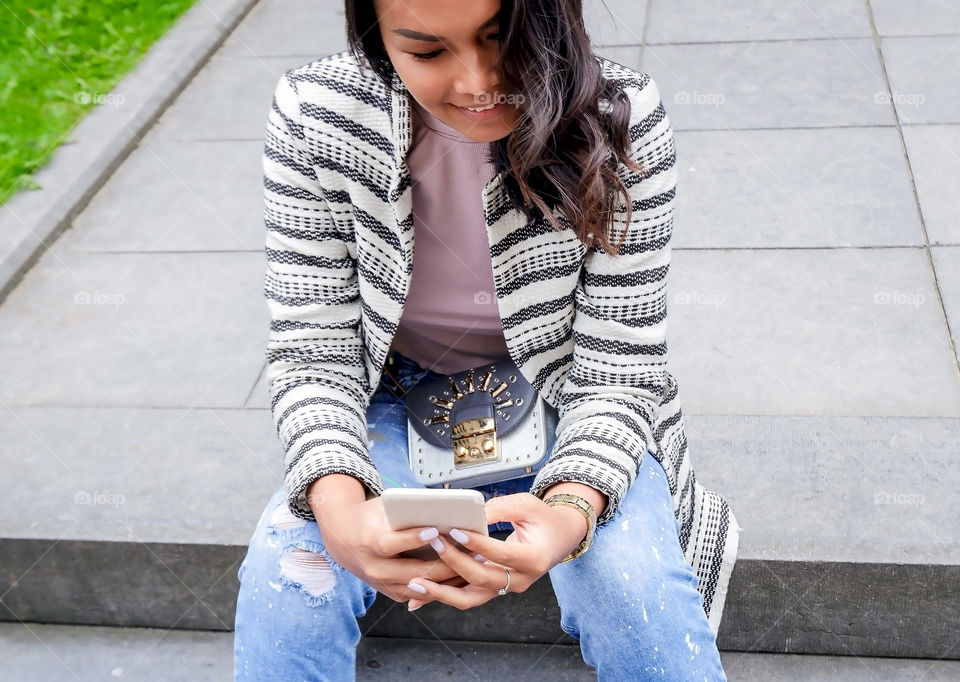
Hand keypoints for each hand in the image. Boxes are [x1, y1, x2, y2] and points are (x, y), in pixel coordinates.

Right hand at [313, 494, 462, 603]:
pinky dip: (442, 586)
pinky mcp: (392, 593)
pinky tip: (463, 576)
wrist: (344, 539)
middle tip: (470, 553)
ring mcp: (383, 584)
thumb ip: (406, 510)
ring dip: (449, 579)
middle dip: (445, 563)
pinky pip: (422, 594)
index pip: (392, 544)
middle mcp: (374, 568)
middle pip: (414, 571)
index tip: (435, 531)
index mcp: (370, 542)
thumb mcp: (381, 508)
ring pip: (422, 587)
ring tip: (473, 565)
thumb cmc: (370, 517)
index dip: (413, 538)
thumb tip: (441, 508)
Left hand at [405, 492, 587, 610]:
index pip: (501, 555)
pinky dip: (442, 595)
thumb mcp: (528, 505)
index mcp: (534, 560)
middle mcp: (520, 581)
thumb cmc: (543, 519)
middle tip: (434, 543)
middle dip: (454, 562)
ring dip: (441, 593)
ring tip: (414, 583)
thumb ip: (501, 508)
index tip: (455, 531)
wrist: (557, 540)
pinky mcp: (492, 589)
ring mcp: (505, 589)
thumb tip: (471, 513)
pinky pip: (465, 596)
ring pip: (470, 599)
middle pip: (482, 580)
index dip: (477, 544)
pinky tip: (418, 594)